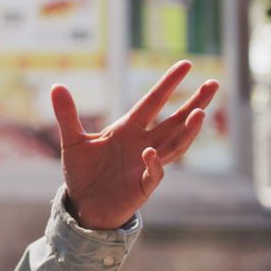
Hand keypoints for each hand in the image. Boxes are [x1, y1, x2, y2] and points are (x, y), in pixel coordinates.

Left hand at [51, 61, 218, 229]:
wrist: (83, 205)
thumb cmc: (83, 173)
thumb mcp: (72, 140)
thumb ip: (67, 114)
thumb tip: (56, 85)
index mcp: (128, 128)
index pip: (153, 101)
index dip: (168, 83)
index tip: (186, 64)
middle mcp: (143, 143)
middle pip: (175, 121)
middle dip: (195, 103)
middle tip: (214, 84)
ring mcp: (146, 164)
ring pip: (175, 145)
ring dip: (188, 131)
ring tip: (200, 114)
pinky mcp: (143, 186)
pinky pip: (154, 173)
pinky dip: (154, 163)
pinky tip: (150, 152)